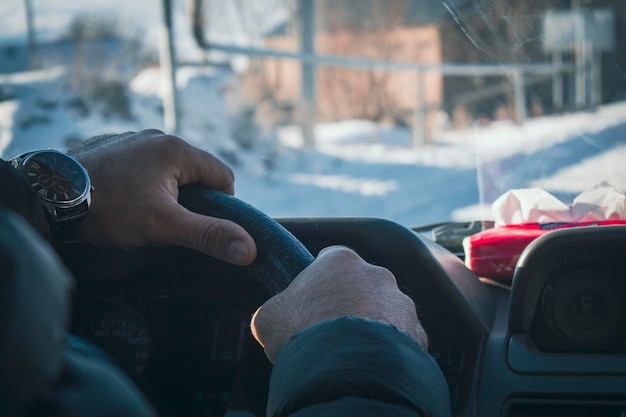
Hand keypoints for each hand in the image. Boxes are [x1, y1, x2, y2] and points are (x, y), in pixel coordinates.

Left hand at [68, 129, 256, 264]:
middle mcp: (157, 137)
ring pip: (169, 170)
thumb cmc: (111, 208)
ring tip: (146, 215)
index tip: (202, 226)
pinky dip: (145, 183)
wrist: (50, 195)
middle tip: (171, 224)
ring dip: (168, 192)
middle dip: (191, 200)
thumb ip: (208, 235)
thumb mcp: (164, 225)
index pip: (223, 175)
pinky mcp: (114, 147)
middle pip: (196, 172)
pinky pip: (145, 166)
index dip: (222, 205)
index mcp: (177, 149)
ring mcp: (133, 140)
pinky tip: (126, 201)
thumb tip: (249, 249)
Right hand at [250, 246, 427, 362]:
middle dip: (350, 303)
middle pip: (361, 285)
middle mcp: (376, 274)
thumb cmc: (303, 335)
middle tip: (333, 330)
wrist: (344, 370)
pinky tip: (374, 361)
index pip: (330, 260)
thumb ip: (276, 309)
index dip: (319, 281)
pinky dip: (392, 347)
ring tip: (354, 350)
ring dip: (374, 324)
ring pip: (386, 310)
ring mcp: (400, 302)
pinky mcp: (417, 332)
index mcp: (340, 261)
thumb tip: (274, 317)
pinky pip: (404, 337)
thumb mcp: (269, 317)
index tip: (313, 301)